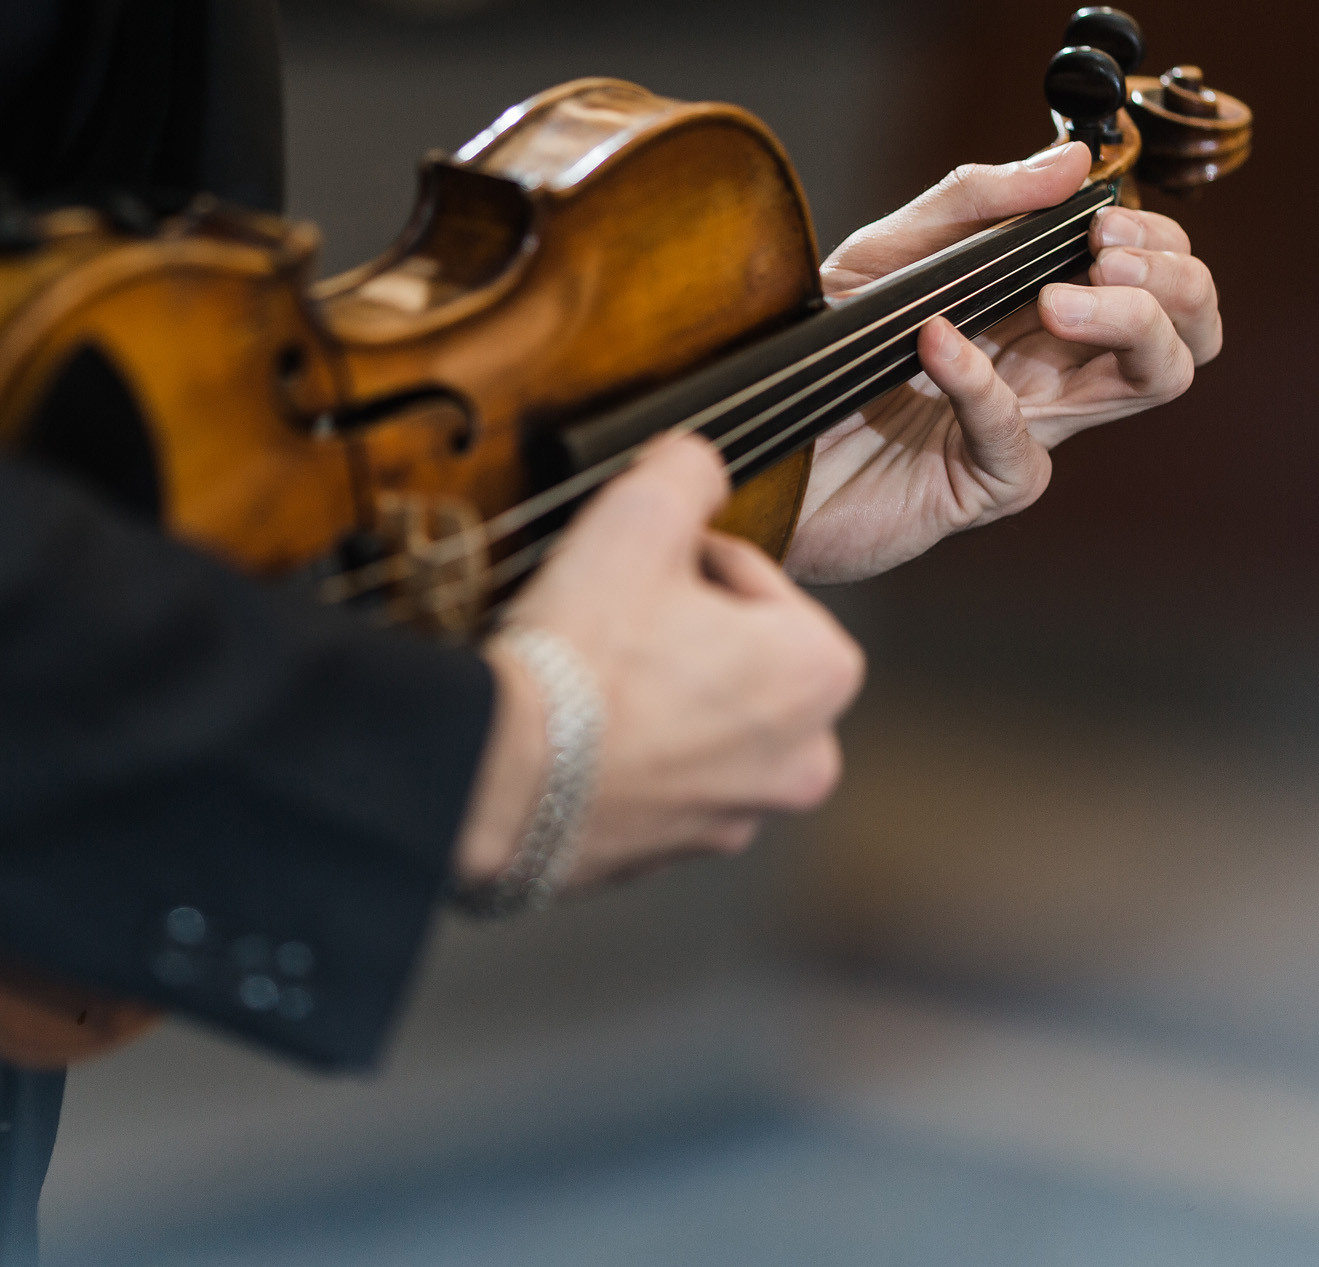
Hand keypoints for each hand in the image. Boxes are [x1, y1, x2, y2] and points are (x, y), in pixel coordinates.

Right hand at [458, 435, 863, 891]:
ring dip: (659, 693)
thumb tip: (698, 463)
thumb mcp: (638, 517)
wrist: (499, 777)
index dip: (692, 556)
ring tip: (592, 669)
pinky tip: (575, 728)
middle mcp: (801, 759)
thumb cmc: (580, 656)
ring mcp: (736, 817)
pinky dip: (627, 754)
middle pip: (740, 658)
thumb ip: (689, 470)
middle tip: (616, 611)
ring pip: (702, 723)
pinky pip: (657, 782)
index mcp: (819, 674)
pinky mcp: (670, 855)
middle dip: (685, 630)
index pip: (759, 578)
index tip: (642, 561)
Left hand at [782, 141, 1222, 584]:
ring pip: (1153, 380)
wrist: (757, 442)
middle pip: (1187, 329)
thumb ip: (972, 203)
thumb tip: (1072, 160)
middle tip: (1106, 253)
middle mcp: (1051, 373)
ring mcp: (1027, 430)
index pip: (1158, 276)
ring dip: (1128, 320)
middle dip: (1176, 278)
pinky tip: (935, 343)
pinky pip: (1019, 441)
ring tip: (1056, 294)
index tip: (1102, 216)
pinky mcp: (982, 486)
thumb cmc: (822, 353)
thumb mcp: (885, 254)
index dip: (1157, 241)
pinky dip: (982, 383)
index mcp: (1041, 315)